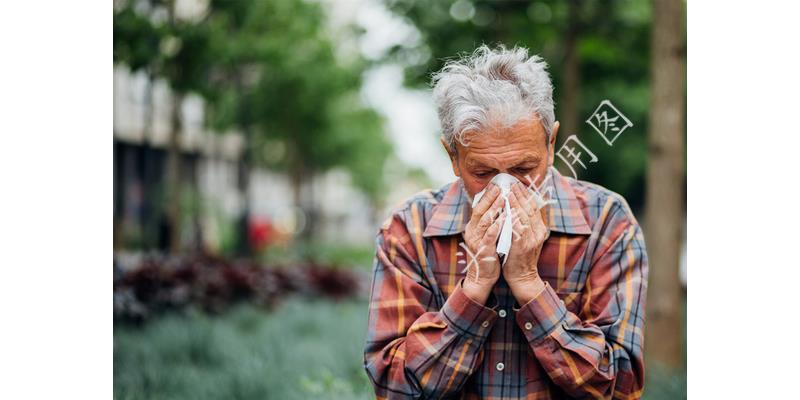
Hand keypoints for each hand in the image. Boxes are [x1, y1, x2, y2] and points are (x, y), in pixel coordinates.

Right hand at [461, 184, 505, 304]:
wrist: (482, 277)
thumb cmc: (488, 254)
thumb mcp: (487, 235)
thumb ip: (490, 222)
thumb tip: (499, 206)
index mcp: (473, 227)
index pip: (479, 207)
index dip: (487, 195)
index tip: (496, 184)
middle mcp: (472, 232)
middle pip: (480, 210)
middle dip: (490, 198)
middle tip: (500, 186)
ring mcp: (476, 241)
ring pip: (485, 221)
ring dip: (494, 208)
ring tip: (504, 198)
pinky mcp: (483, 250)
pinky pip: (490, 236)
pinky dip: (497, 226)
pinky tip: (506, 218)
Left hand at [503, 182, 549, 304]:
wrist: (523, 277)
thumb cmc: (521, 257)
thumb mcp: (528, 238)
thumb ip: (525, 224)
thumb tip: (518, 208)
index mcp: (540, 229)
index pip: (534, 207)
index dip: (526, 195)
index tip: (518, 184)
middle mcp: (538, 232)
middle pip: (530, 209)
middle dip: (520, 194)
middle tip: (512, 183)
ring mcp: (531, 239)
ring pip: (524, 216)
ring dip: (516, 203)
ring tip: (508, 192)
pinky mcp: (522, 246)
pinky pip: (517, 229)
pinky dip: (512, 218)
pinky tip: (506, 210)